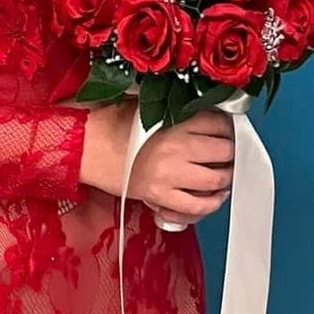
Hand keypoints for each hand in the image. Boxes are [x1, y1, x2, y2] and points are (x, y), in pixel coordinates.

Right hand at [81, 100, 234, 225]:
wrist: (83, 148)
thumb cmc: (109, 126)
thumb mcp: (145, 107)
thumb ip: (173, 109)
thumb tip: (201, 114)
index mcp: (173, 121)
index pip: (218, 124)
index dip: (227, 128)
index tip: (228, 132)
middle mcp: (176, 147)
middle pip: (224, 151)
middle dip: (230, 154)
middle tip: (227, 154)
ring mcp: (169, 174)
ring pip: (216, 180)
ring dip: (225, 179)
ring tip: (223, 176)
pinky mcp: (159, 195)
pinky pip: (195, 206)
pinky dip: (209, 204)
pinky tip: (213, 198)